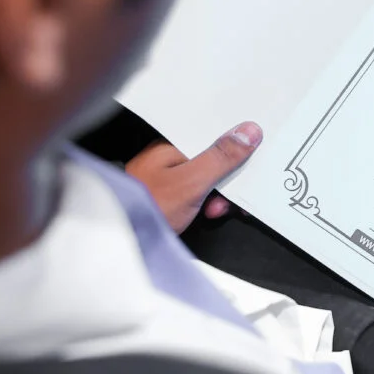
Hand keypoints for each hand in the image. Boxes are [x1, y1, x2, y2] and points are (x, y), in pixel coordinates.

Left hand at [125, 122, 261, 233]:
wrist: (121, 241)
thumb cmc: (149, 207)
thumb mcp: (192, 181)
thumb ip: (221, 157)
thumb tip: (248, 131)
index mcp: (172, 145)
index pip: (212, 136)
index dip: (235, 148)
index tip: (252, 161)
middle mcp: (169, 158)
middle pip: (211, 159)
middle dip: (227, 180)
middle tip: (229, 198)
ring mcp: (168, 179)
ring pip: (206, 180)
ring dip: (218, 196)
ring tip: (213, 211)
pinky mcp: (169, 198)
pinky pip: (197, 194)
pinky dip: (206, 204)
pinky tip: (206, 215)